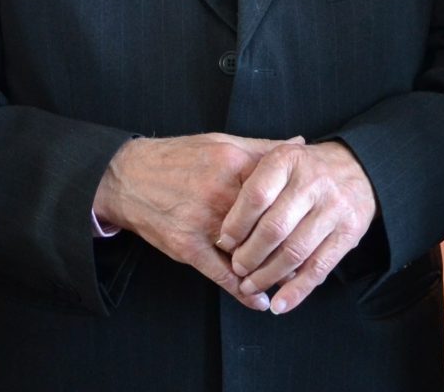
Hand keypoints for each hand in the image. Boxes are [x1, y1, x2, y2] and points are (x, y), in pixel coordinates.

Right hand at [93, 132, 303, 310]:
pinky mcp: (187, 246)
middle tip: (308, 252)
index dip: (298, 206)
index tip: (314, 218)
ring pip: (248, 252)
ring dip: (270, 269)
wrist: (129, 176)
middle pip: (268, 223)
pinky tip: (259, 300)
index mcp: (233, 163)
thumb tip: (299, 144)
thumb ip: (262, 147)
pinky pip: (221, 274)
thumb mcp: (221, 143)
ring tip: (289, 277)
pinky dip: (243, 291)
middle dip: (289, 241)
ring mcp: (204, 221)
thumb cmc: (179, 157)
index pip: (280, 189)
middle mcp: (220, 192)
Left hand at [217, 141, 376, 314]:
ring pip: (295, 251)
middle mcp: (312, 181)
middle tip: (237, 268)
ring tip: (251, 286)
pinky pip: (320, 267)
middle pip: (274, 227)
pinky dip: (297, 291)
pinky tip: (279, 304)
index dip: (237, 224)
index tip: (224, 242)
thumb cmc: (305, 169)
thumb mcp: (279, 159)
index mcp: (288, 160)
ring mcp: (333, 207)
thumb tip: (225, 227)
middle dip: (250, 255)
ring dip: (269, 276)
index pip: (256, 195)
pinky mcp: (349, 232)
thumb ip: (254, 182)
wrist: (357, 168)